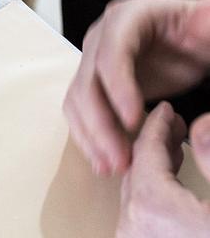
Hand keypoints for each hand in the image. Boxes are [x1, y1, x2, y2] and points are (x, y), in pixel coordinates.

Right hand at [63, 0, 209, 175]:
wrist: (192, 41)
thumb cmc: (201, 32)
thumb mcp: (208, 23)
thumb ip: (209, 21)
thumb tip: (205, 17)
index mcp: (126, 17)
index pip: (111, 52)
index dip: (117, 87)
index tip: (133, 121)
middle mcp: (101, 38)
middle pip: (87, 81)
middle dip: (100, 123)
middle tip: (121, 158)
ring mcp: (94, 62)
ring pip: (78, 100)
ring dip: (91, 136)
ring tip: (113, 167)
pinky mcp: (95, 84)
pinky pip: (81, 112)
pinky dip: (89, 138)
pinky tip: (105, 162)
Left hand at [116, 102, 209, 236]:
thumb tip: (200, 125)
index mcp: (154, 207)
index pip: (146, 151)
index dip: (157, 125)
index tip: (167, 109)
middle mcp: (134, 226)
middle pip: (136, 170)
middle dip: (154, 144)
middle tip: (175, 125)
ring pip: (135, 192)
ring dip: (154, 167)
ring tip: (177, 149)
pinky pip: (138, 213)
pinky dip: (151, 191)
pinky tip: (172, 180)